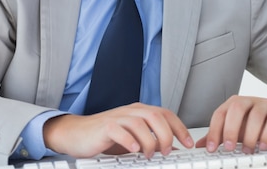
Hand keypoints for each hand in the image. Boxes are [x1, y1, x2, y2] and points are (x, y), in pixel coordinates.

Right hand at [43, 103, 193, 158]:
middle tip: (168, 151)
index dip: (179, 128)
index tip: (189, 143)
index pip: (166, 114)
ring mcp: (118, 117)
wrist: (78, 133)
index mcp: (141, 112)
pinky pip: (120, 130)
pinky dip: (129, 140)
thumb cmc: (106, 136)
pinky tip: (134, 150)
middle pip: (156, 116)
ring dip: (149, 140)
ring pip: (140, 123)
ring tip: (150, 154)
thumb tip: (174, 149)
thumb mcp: (134, 139)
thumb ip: (152, 141)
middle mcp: (131, 112)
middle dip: (167, 134)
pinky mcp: (105, 127)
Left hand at [195, 95, 266, 153]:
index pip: (220, 113)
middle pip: (237, 108)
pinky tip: (263, 145)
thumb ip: (219, 135)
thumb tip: (201, 145)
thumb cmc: (256, 121)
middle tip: (229, 147)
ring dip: (251, 135)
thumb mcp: (236, 128)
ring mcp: (264, 104)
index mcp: (234, 104)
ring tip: (248, 150)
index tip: (211, 148)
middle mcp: (248, 101)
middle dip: (231, 129)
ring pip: (256, 114)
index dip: (214, 131)